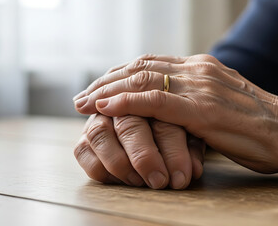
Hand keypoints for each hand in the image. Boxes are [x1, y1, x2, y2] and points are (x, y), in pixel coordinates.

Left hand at [74, 54, 277, 178]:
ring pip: (142, 80)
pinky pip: (155, 101)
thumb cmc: (260, 126)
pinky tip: (104, 108)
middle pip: (140, 68)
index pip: (151, 64)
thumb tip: (175, 113)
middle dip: (106, 80)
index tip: (100, 86)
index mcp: (203, 67)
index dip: (121, 74)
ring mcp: (200, 87)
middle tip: (82, 95)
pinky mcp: (202, 109)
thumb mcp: (225, 105)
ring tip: (83, 102)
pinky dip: (126, 102)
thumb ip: (199, 101)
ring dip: (107, 91)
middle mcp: (199, 70)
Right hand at [74, 113, 204, 188]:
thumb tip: (192, 170)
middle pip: (129, 123)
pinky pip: (82, 151)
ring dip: (119, 162)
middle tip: (160, 182)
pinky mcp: (86, 135)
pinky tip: (119, 180)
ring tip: (138, 182)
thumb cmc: (180, 127)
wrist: (155, 120)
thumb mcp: (194, 133)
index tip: (182, 177)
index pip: (161, 117)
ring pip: (99, 133)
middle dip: (144, 157)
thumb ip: (193, 148)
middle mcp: (123, 102)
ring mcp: (101, 117)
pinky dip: (99, 168)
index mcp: (154, 94)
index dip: (173, 150)